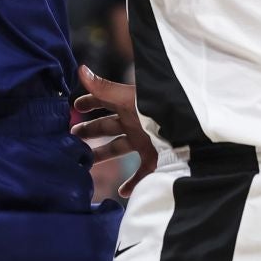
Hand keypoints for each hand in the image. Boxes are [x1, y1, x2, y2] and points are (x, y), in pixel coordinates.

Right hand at [71, 64, 157, 198]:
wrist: (188, 134)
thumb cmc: (158, 111)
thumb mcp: (129, 99)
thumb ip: (104, 88)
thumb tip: (80, 68)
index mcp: (129, 106)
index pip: (104, 100)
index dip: (89, 102)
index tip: (74, 106)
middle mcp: (135, 123)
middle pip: (107, 126)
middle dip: (90, 130)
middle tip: (71, 137)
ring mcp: (144, 142)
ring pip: (117, 149)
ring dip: (103, 154)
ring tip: (86, 163)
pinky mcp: (154, 161)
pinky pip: (140, 175)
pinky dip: (131, 184)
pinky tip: (122, 193)